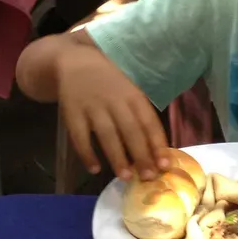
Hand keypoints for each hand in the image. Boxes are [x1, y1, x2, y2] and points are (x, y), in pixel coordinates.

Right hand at [57, 42, 169, 180]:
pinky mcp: (72, 112)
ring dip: (117, 157)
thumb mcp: (130, 89)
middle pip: (130, 130)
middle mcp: (114, 100)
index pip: (149, 121)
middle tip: (148, 177)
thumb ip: (141, 114)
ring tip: (125, 177)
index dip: (158, 144)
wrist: (74, 61)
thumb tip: (158, 150)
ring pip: (106, 134)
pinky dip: (86, 153)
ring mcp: (92, 107)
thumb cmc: (110, 81)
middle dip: (141, 155)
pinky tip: (94, 169)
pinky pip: (79, 136)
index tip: (165, 164)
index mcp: (133, 95)